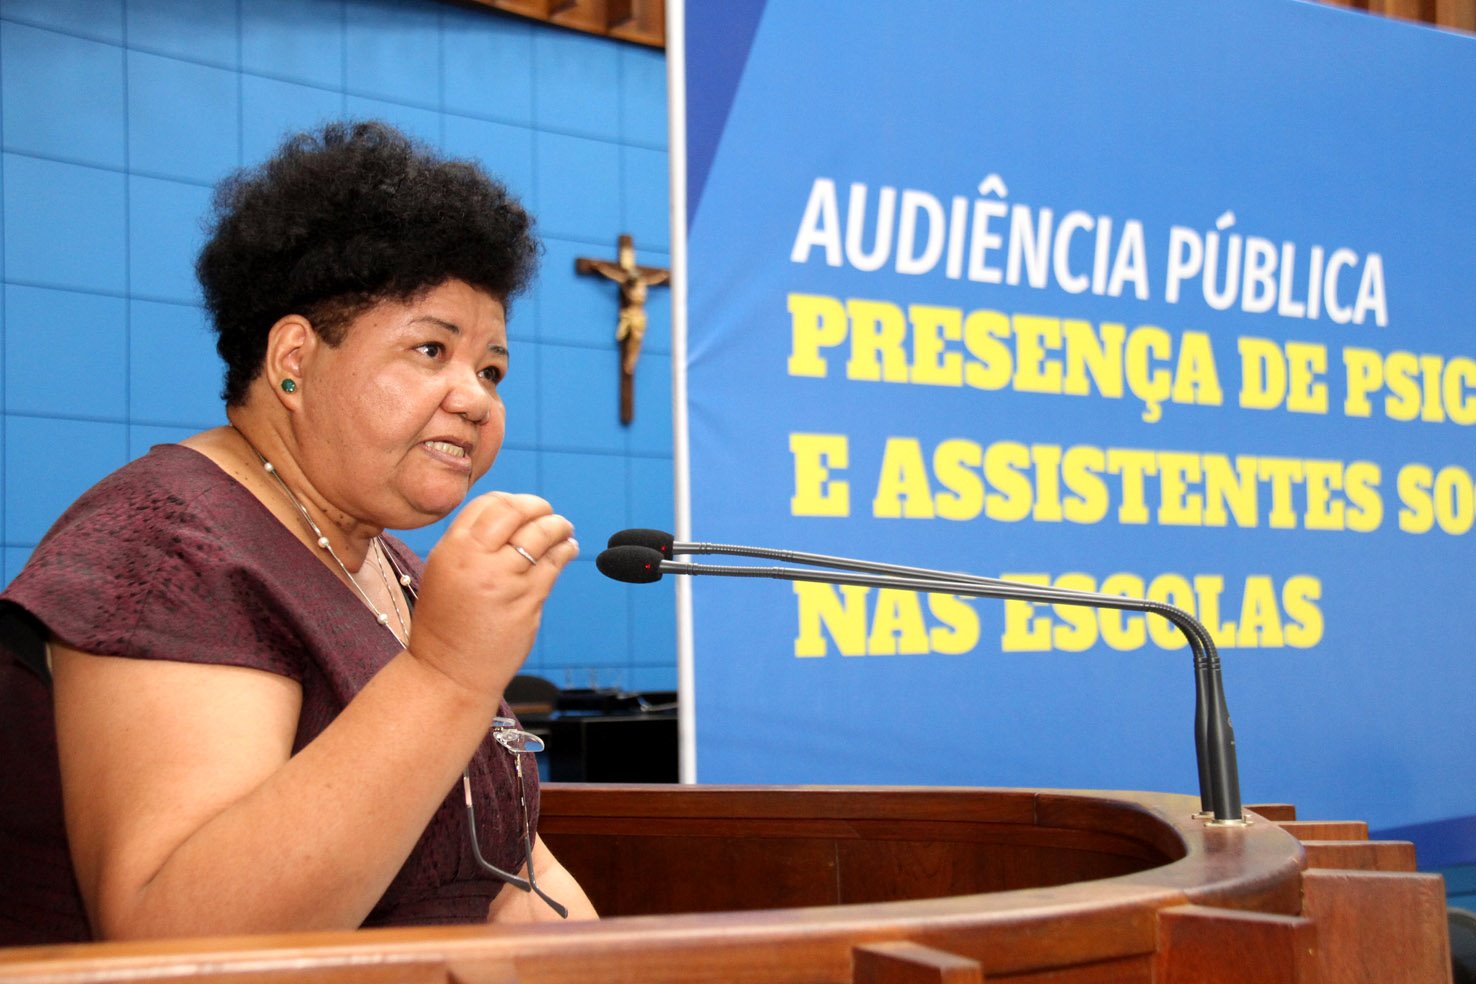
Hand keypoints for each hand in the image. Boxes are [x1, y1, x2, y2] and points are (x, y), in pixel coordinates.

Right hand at [408, 492, 576, 703]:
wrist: (448, 674)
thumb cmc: (445, 625)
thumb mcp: (443, 573)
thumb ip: (470, 544)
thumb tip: (509, 515)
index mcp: (451, 550)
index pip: (488, 503)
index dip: (512, 500)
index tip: (524, 507)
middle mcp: (476, 561)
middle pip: (517, 511)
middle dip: (539, 506)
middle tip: (548, 512)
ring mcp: (504, 581)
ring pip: (542, 535)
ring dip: (558, 526)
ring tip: (564, 528)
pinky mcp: (527, 603)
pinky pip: (554, 565)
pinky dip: (565, 550)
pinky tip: (568, 549)